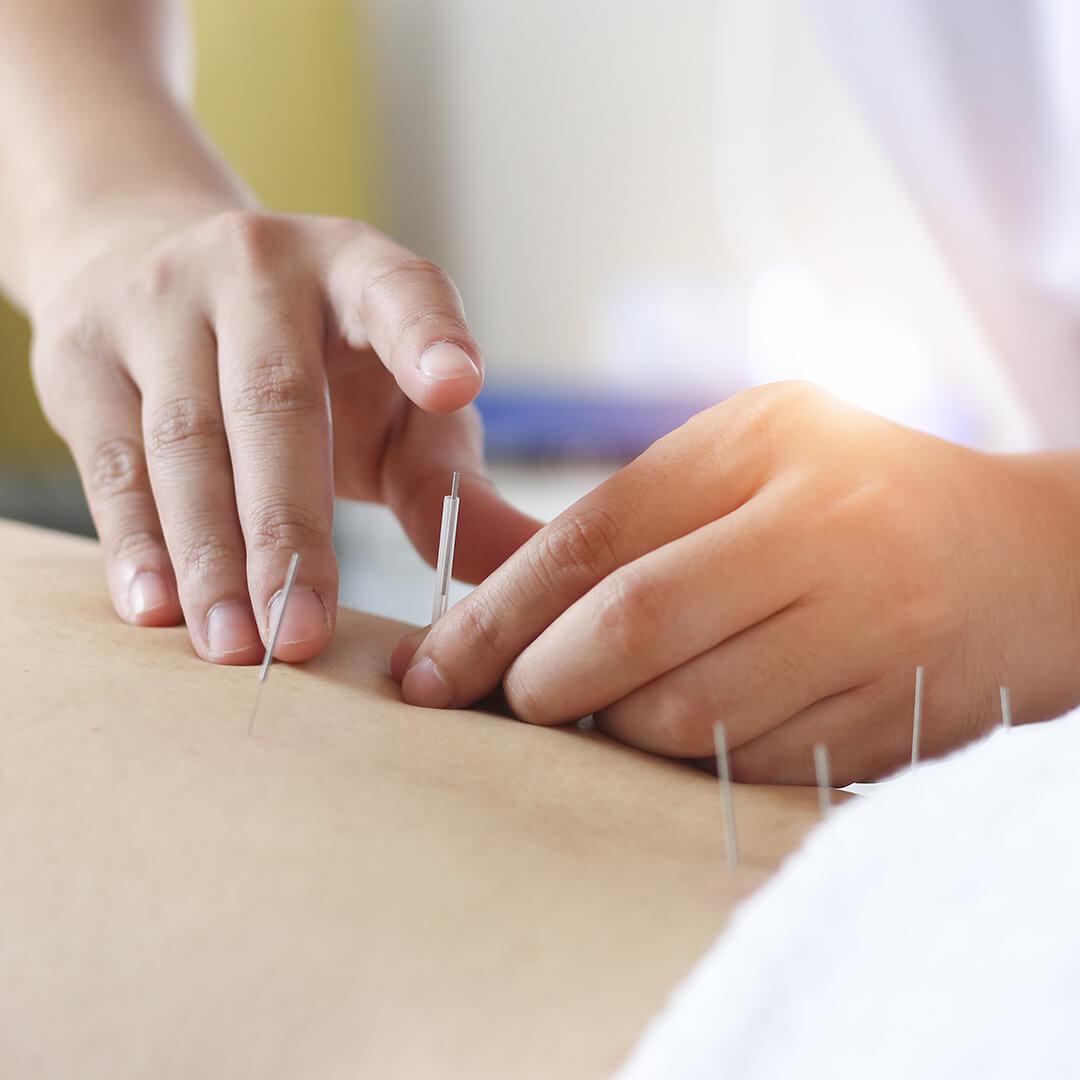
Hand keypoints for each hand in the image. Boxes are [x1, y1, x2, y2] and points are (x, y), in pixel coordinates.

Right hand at [31, 209, 538, 663]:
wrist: (156, 273)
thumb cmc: (315, 368)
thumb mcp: (395, 409)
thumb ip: (452, 487)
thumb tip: (528, 569)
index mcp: (356, 272)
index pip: (399, 290)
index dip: (427, 336)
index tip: (458, 387)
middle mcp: (258, 270)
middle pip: (275, 401)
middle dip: (290, 529)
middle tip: (304, 634)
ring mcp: (161, 304)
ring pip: (186, 440)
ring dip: (211, 555)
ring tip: (238, 648)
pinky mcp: (85, 353)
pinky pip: (111, 459)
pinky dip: (134, 540)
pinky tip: (158, 608)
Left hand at [391, 381, 1079, 783]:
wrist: (1035, 561)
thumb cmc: (861, 497)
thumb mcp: (753, 459)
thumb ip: (636, 516)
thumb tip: (499, 599)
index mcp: (763, 444)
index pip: (593, 540)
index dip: (495, 616)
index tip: (429, 671)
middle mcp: (818, 529)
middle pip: (630, 632)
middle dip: (541, 684)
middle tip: (511, 702)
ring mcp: (866, 628)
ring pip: (684, 717)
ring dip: (613, 732)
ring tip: (599, 715)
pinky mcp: (890, 715)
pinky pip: (746, 766)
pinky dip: (687, 765)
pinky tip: (680, 736)